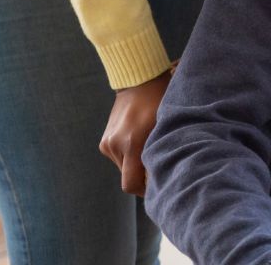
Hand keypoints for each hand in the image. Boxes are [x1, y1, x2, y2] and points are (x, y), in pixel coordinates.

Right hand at [99, 70, 170, 194]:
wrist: (139, 79)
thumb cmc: (159, 99)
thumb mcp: (166, 124)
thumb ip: (162, 149)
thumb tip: (166, 175)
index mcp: (131, 142)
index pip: (130, 184)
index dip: (144, 191)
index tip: (157, 184)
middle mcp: (115, 144)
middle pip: (127, 177)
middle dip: (141, 176)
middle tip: (157, 165)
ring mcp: (107, 142)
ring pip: (123, 168)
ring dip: (134, 164)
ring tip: (148, 147)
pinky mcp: (104, 140)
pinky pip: (117, 157)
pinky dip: (128, 155)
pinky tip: (138, 140)